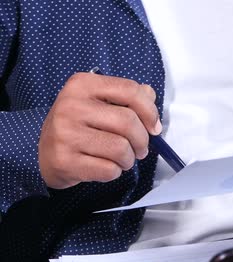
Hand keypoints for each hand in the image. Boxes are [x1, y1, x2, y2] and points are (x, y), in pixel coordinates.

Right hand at [39, 72, 161, 188]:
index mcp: (83, 85)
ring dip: (129, 159)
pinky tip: (105, 166)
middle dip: (142, 141)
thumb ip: (128, 96)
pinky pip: (109, 170)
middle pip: (129, 122)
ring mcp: (65, 134)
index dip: (150, 112)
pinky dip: (115, 172)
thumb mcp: (99, 103)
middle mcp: (71, 106)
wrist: (44, 153)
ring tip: (122, 159)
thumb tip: (150, 96)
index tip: (154, 127)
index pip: (131, 91)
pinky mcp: (64, 160)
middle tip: (140, 149)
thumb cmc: (80, 127)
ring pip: (121, 149)